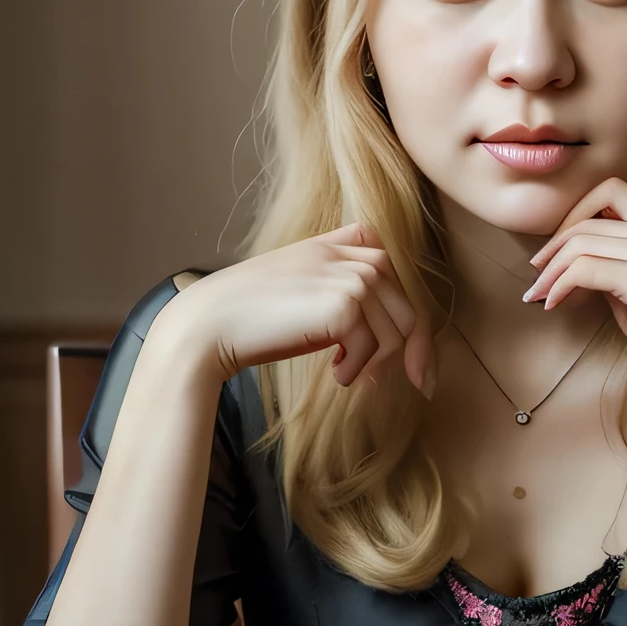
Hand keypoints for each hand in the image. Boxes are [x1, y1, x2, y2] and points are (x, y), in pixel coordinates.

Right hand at [162, 225, 436, 396]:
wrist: (209, 324)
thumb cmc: (254, 316)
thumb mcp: (305, 288)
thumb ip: (343, 288)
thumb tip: (396, 334)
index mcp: (339, 243)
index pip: (395, 275)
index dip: (410, 318)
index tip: (417, 360)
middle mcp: (349, 253)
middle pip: (407, 307)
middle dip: (411, 351)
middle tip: (397, 382)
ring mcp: (348, 275)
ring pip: (395, 330)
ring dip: (374, 363)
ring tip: (344, 375)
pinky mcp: (344, 303)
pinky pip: (372, 345)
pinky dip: (357, 368)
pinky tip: (335, 375)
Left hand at [522, 177, 626, 413]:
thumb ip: (620, 279)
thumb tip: (580, 274)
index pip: (611, 193)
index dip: (574, 215)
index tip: (556, 251)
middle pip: (592, 214)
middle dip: (553, 244)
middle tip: (536, 276)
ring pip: (585, 239)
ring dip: (551, 267)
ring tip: (538, 295)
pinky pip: (589, 268)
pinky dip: (562, 284)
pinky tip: (554, 304)